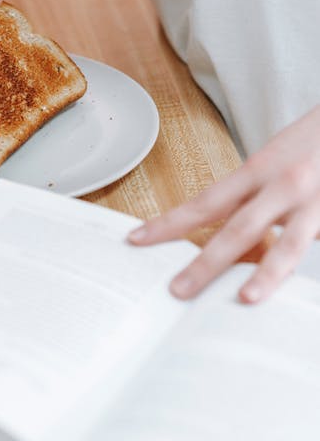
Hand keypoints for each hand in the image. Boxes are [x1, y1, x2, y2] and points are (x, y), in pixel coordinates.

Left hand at [128, 105, 319, 302]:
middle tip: (178, 290)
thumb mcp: (272, 160)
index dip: (169, 223)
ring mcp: (314, 203)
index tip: (138, 239)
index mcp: (257, 169)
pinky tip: (284, 291)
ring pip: (287, 246)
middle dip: (206, 263)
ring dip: (264, 275)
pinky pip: (315, 244)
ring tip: (243, 299)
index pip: (205, 202)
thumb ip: (252, 196)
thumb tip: (230, 237)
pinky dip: (296, 269)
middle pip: (238, 229)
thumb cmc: (309, 141)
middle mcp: (281, 185)